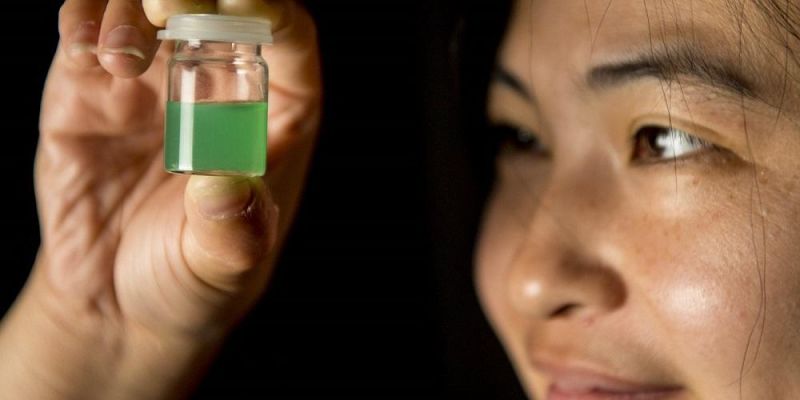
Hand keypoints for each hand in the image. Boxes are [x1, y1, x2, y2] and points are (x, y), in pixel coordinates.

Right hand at [0, 1, 319, 397]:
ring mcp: (150, 82)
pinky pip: (85, 35)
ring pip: (144, 6)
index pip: (286, 38)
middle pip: (215, 4)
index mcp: (269, 116)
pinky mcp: (89, 91)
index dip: (269, 8)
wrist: (117, 305)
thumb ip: (232, 233)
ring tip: (122, 59)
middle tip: (169, 3)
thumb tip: (227, 186)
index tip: (243, 0)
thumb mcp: (223, 268)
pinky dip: (83, 24)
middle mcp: (213, 87)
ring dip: (131, 10)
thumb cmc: (190, 279)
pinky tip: (88, 51)